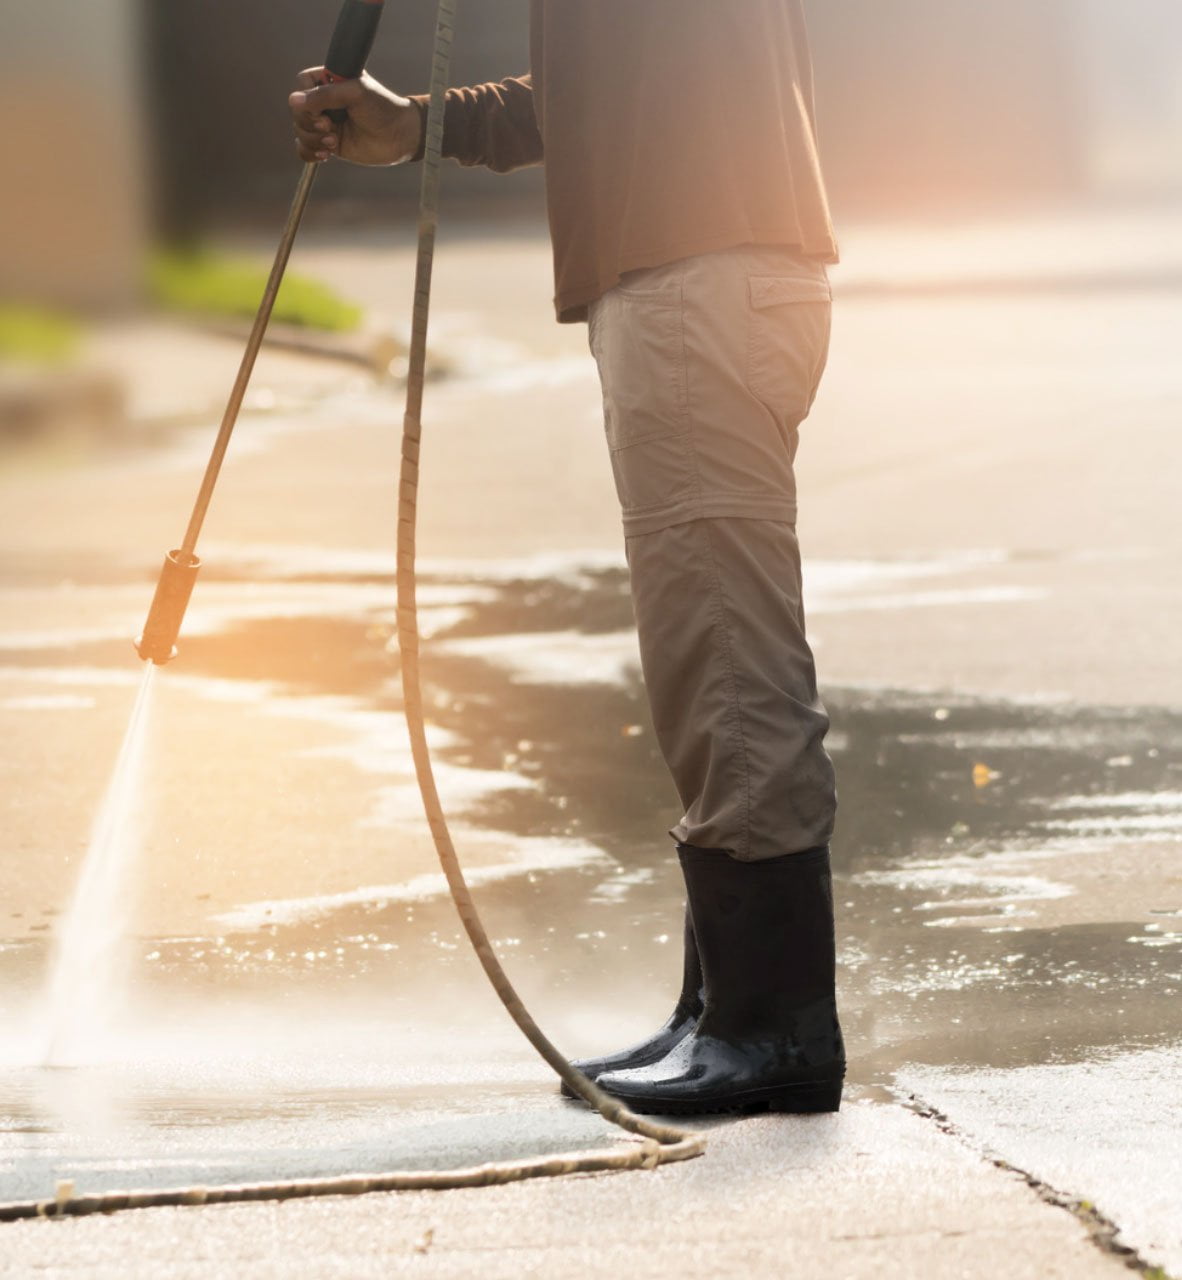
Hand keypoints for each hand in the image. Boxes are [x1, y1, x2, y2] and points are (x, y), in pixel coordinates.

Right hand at [289, 68, 422, 165]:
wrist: (400, 136)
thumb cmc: (382, 108)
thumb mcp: (355, 94)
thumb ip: (325, 96)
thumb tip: (293, 101)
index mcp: (330, 81)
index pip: (302, 83)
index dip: (306, 98)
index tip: (323, 110)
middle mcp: (325, 101)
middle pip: (298, 110)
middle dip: (310, 122)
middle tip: (330, 127)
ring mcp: (326, 123)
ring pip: (300, 130)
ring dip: (313, 139)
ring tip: (334, 142)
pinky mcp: (329, 144)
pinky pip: (305, 149)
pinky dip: (310, 153)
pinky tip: (326, 155)